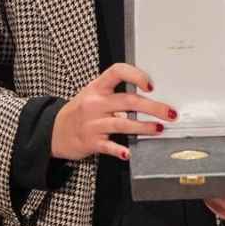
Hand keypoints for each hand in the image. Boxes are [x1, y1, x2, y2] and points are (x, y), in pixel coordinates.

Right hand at [51, 63, 174, 160]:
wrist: (55, 131)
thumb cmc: (80, 112)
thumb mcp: (93, 95)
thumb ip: (116, 94)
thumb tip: (149, 99)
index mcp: (97, 87)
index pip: (117, 72)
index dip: (135, 76)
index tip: (151, 85)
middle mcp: (94, 103)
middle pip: (127, 101)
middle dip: (152, 107)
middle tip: (169, 112)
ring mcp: (92, 123)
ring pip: (121, 123)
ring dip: (143, 127)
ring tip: (158, 128)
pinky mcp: (90, 141)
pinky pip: (107, 146)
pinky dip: (118, 150)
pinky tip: (128, 152)